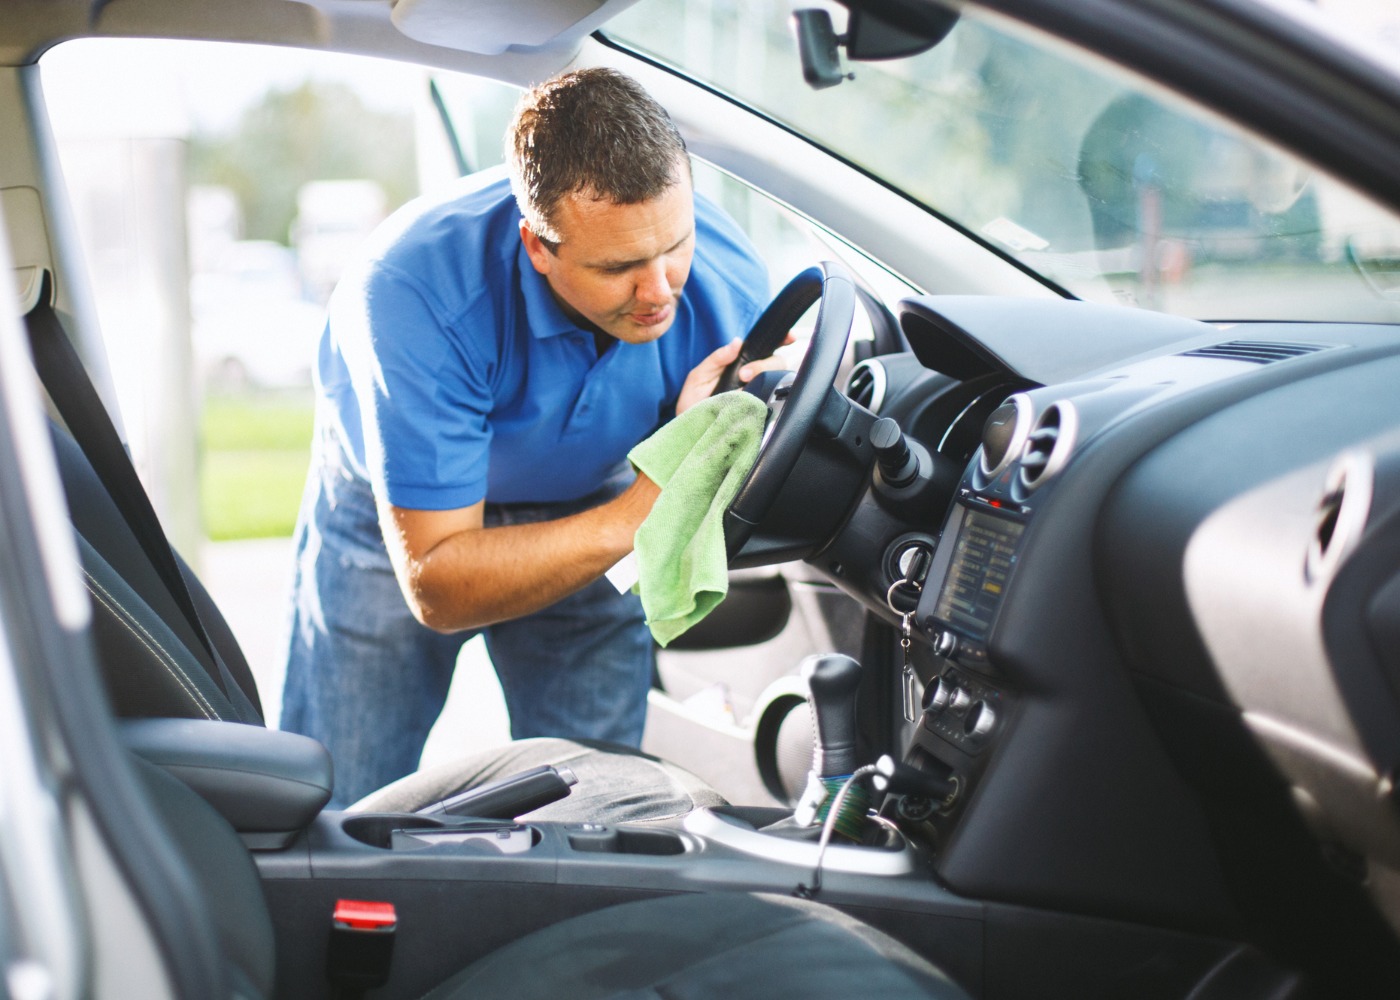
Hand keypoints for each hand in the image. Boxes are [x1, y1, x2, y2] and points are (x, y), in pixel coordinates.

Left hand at [676, 334, 796, 414]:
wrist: (691, 429)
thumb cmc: (693, 402)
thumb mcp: (699, 376)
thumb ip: (717, 358)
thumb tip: (737, 342)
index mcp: (741, 365)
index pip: (765, 349)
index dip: (782, 340)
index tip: (789, 337)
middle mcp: (753, 378)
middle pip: (777, 362)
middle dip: (764, 364)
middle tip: (743, 375)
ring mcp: (758, 393)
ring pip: (779, 378)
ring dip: (764, 375)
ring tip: (744, 384)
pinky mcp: (760, 409)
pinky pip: (773, 400)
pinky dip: (769, 394)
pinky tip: (754, 396)